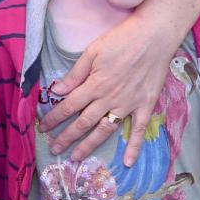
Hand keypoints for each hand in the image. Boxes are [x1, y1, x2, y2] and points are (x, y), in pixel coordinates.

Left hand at [38, 14, 176, 163]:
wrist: (155, 36)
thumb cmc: (122, 39)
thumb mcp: (93, 51)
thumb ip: (76, 74)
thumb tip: (57, 91)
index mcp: (95, 84)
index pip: (69, 106)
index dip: (55, 118)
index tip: (44, 127)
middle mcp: (109, 99)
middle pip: (84, 122)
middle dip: (66, 137)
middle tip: (55, 149)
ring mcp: (128, 104)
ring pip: (105, 130)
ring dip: (89, 145)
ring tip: (77, 158)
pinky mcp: (145, 106)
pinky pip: (139, 130)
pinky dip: (134, 147)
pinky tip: (128, 162)